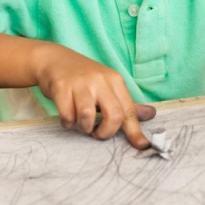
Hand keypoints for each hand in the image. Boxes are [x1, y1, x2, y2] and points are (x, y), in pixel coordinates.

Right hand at [33, 45, 153, 148]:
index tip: (141, 146)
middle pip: (114, 115)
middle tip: (97, 133)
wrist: (53, 59)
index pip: (129, 110)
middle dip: (106, 132)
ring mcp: (80, 83)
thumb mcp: (107, 86)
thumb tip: (151, 115)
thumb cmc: (83, 78)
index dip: (135, 131)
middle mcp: (100, 80)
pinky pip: (67, 115)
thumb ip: (126, 104)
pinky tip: (67, 119)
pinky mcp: (61, 87)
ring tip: (81, 124)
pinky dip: (67, 123)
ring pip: (88, 116)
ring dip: (84, 128)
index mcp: (115, 80)